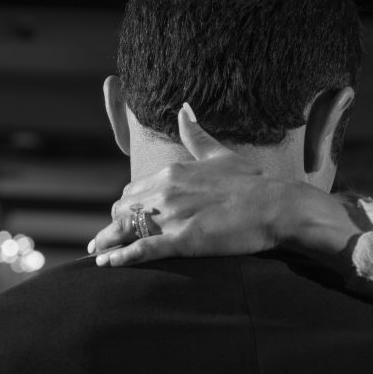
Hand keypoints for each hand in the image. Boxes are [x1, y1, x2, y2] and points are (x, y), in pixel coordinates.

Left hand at [88, 103, 295, 265]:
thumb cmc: (253, 182)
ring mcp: (172, 216)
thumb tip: (183, 109)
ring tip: (95, 254)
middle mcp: (165, 191)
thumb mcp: (220, 154)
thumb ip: (197, 134)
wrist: (277, 206)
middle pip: (122, 209)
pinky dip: (120, 258)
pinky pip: (141, 250)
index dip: (127, 205)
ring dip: (106, 242)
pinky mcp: (182, 240)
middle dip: (114, 224)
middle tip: (107, 239)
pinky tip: (106, 264)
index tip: (125, 216)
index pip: (132, 190)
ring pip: (124, 229)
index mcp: (172, 172)